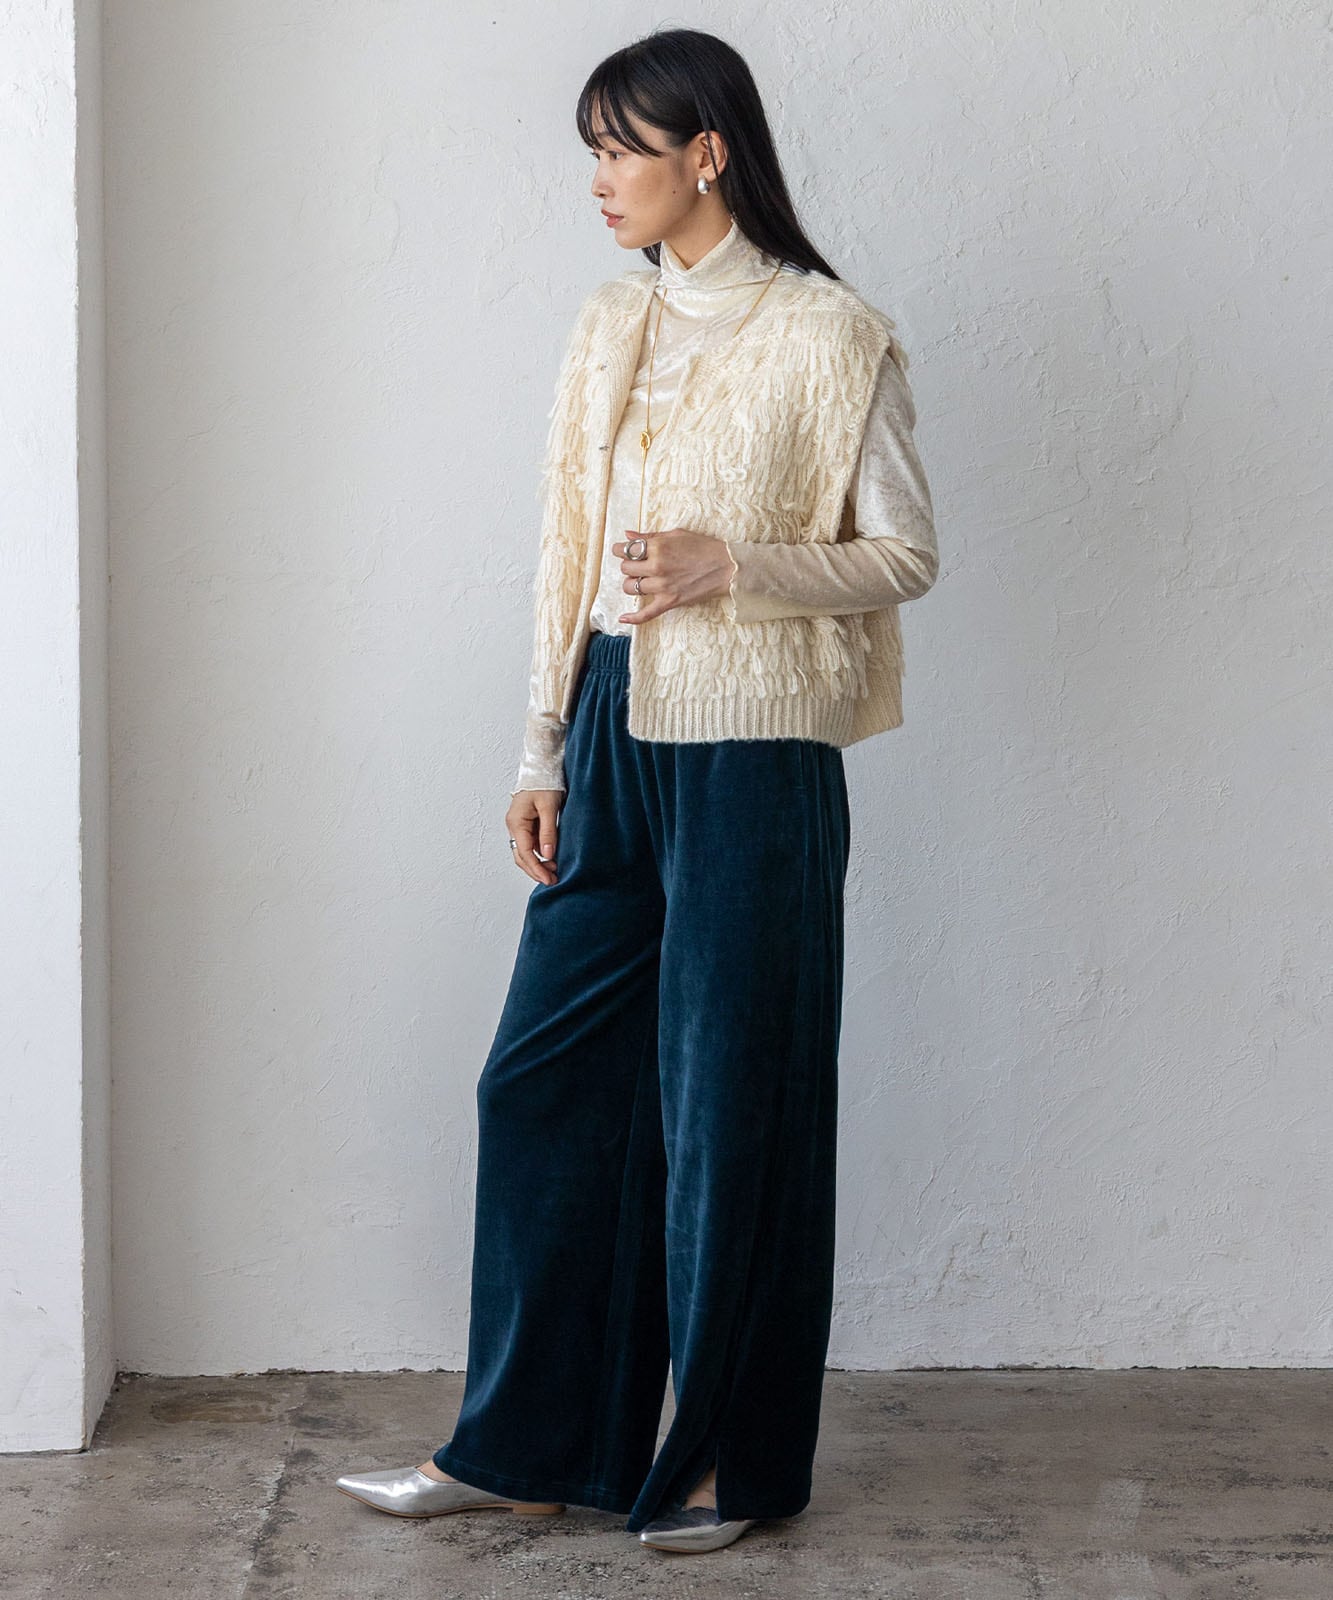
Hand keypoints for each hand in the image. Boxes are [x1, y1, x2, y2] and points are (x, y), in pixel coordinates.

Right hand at [506, 789, 562, 885]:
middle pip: (521, 856)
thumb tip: (548, 855)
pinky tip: (552, 858)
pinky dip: (541, 853)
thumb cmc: (545, 783)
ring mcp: (519, 826)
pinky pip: (532, 844)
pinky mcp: (527, 824)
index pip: (524, 853)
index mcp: (516, 822)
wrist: (542, 768)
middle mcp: (514, 826)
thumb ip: (548, 831)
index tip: (549, 879)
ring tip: (555, 871)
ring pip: (526, 852)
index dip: (536, 869)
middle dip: (536, 870)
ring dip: (538, 863)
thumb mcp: (550, 807)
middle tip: (553, 880)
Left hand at [612, 526, 735, 624]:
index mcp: (658, 547)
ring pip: (630, 588)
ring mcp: (662, 586)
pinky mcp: (669, 602)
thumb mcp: (676, 534)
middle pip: (625, 569)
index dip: (620, 550)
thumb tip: (627, 535)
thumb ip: (650, 536)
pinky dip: (633, 618)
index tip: (621, 551)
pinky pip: (646, 614)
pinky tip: (622, 618)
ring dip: (631, 584)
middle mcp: (657, 567)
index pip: (626, 550)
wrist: (726, 567)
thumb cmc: (704, 547)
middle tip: (637, 565)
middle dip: (628, 566)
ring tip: (640, 581)